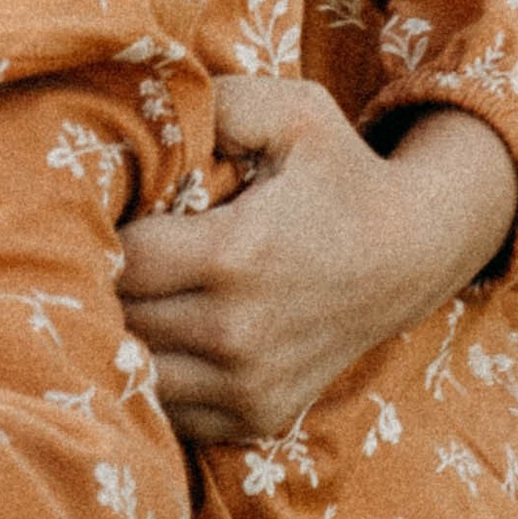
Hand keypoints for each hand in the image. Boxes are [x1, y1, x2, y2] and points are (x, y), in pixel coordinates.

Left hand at [120, 88, 517, 442]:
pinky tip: (171, 334)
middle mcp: (239, 334)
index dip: (108, 235)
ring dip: (124, 336)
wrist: (412, 254)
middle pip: (120, 321)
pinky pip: (170, 410)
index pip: (124, 260)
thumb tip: (144, 112)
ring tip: (137, 294)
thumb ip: (215, 101)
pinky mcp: (257, 417)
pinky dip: (158, 376)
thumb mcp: (293, 113)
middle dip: (105, 286)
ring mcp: (249, 385)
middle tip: (110, 254)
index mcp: (237, 256)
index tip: (118, 215)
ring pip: (136, 373)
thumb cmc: (341, 176)